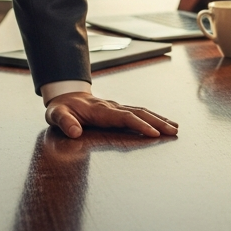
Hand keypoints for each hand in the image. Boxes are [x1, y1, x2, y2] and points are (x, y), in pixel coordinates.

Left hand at [45, 93, 177, 138]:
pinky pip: (139, 113)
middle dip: (157, 122)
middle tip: (174, 131)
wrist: (65, 96)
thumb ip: (64, 122)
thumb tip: (75, 132)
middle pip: (139, 113)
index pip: (125, 117)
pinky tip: (162, 123)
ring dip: (159, 119)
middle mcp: (113, 107)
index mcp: (101, 110)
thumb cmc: (61, 109)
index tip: (154, 134)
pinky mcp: (119, 110)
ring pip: (142, 111)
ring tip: (175, 128)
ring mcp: (117, 107)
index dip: (140, 125)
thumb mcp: (56, 115)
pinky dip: (153, 117)